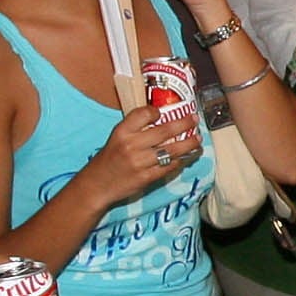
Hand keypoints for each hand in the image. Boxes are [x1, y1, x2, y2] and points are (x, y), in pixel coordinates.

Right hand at [81, 101, 201, 203]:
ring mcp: (140, 162)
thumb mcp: (116, 138)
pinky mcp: (147, 177)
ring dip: (189, 144)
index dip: (156, 111)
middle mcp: (131, 145)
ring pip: (172, 151)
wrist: (97, 185)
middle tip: (194, 119)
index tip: (164, 111)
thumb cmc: (109, 159)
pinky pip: (169, 167)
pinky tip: (188, 156)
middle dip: (184, 124)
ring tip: (198, 139)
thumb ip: (135, 129)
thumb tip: (161, 119)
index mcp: (122, 132)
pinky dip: (181, 160)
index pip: (143, 114)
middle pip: (164, 131)